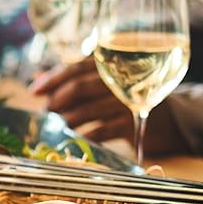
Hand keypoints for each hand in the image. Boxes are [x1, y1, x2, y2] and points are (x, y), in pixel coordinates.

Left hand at [30, 58, 184, 154]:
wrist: (170, 120)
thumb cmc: (127, 100)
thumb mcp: (103, 85)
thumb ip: (72, 79)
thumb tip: (36, 78)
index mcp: (111, 66)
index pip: (76, 67)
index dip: (52, 78)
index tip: (34, 91)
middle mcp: (119, 80)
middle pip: (79, 87)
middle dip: (56, 100)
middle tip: (47, 111)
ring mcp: (126, 102)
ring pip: (86, 110)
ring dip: (66, 119)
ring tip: (57, 125)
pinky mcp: (131, 124)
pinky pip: (99, 130)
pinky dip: (83, 135)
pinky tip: (75, 137)